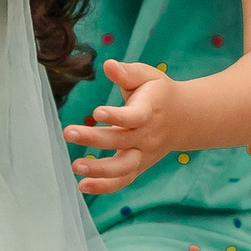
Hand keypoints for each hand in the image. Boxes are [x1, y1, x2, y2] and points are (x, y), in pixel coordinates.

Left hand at [64, 56, 184, 196]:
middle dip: (93, 139)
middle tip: (68, 133)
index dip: (116, 116)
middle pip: (121, 141)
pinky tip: (82, 186)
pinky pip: (123, 181)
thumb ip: (127, 72)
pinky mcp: (138, 166)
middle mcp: (146, 136)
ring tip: (75, 167)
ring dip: (99, 170)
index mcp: (149, 111)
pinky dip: (104, 187)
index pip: (134, 117)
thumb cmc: (158, 93)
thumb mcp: (147, 76)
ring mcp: (143, 154)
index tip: (96, 112)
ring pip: (123, 167)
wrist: (183, 118)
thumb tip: (108, 64)